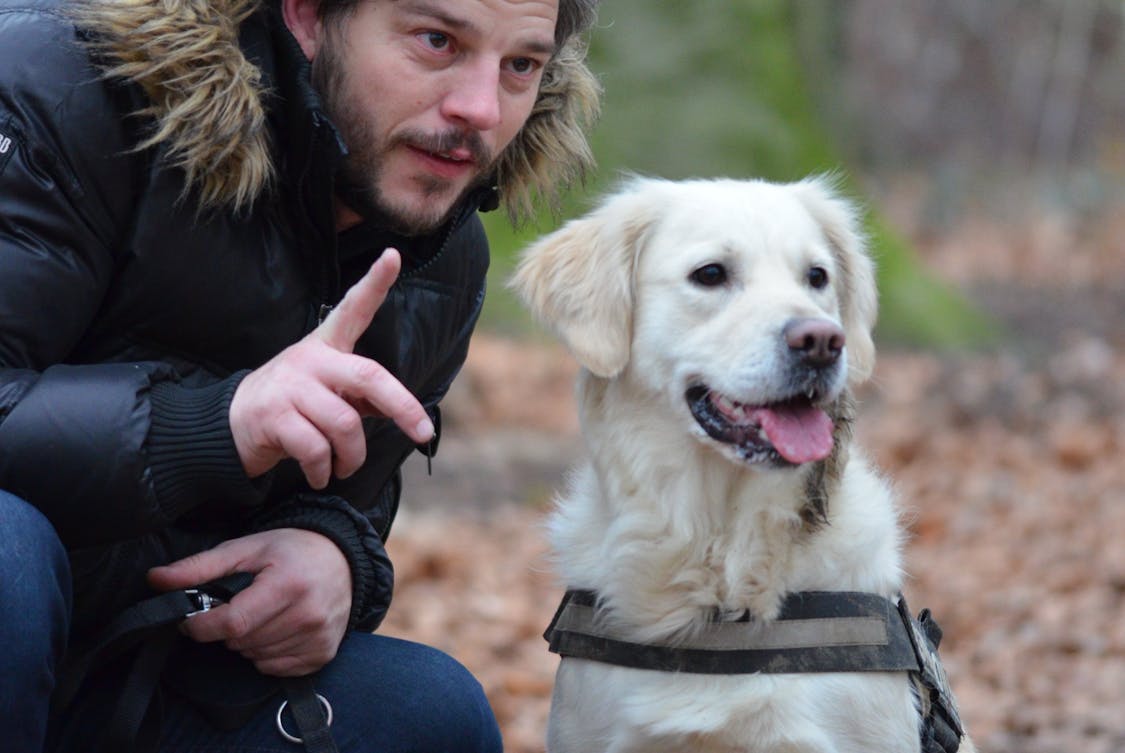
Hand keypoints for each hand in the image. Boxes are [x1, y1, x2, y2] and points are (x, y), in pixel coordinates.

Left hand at [147, 528, 351, 675]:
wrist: (344, 559)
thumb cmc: (292, 551)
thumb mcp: (246, 549)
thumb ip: (200, 567)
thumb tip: (156, 579)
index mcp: (287, 584)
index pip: (232, 623)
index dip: (202, 626)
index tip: (193, 619)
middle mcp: (307, 614)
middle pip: (241, 643)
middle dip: (227, 630)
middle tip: (240, 606)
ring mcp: (318, 636)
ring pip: (255, 657)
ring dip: (247, 642)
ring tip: (262, 615)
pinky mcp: (323, 653)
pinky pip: (274, 669)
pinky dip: (266, 655)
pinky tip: (277, 630)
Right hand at [230, 249, 433, 488]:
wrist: (229, 426)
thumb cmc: (292, 407)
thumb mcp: (327, 392)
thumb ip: (362, 395)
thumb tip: (402, 413)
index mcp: (326, 346)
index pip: (353, 309)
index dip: (374, 283)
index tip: (393, 256)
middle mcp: (309, 359)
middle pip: (369, 377)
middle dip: (403, 407)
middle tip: (423, 433)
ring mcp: (290, 386)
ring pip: (345, 424)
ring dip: (352, 456)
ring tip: (344, 467)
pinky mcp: (273, 416)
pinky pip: (316, 450)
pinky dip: (324, 470)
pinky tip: (320, 475)